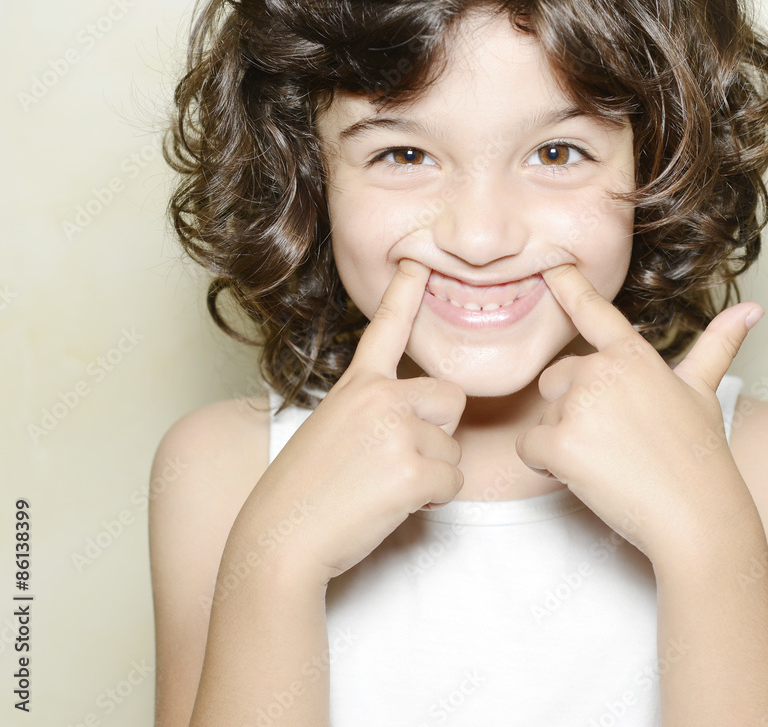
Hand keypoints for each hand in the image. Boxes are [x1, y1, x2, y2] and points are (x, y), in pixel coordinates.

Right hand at [235, 258, 466, 584]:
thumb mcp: (330, 428)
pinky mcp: (411, 469)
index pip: (386, 328)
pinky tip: (392, 505)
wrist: (280, 540)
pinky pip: (452, 481)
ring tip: (383, 486)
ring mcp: (396, 429)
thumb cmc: (303, 492)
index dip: (405, 293)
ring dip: (431, 472)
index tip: (417, 261)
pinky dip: (432, 500)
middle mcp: (379, 396)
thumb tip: (420, 415)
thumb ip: (373, 409)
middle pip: (450, 399)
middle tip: (395, 460)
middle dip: (438, 432)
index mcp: (357, 384)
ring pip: (453, 447)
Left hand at [514, 263, 761, 565]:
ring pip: (544, 418)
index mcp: (633, 356)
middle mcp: (602, 371)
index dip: (567, 285)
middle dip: (571, 409)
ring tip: (610, 461)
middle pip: (555, 380)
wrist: (699, 519)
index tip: (549, 265)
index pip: (593, 312)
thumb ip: (718, 345)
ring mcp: (580, 405)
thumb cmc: (702, 458)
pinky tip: (587, 478)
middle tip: (614, 442)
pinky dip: (547, 467)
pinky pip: (529, 449)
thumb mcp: (704, 393)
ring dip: (564, 441)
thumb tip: (753, 308)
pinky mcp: (561, 443)